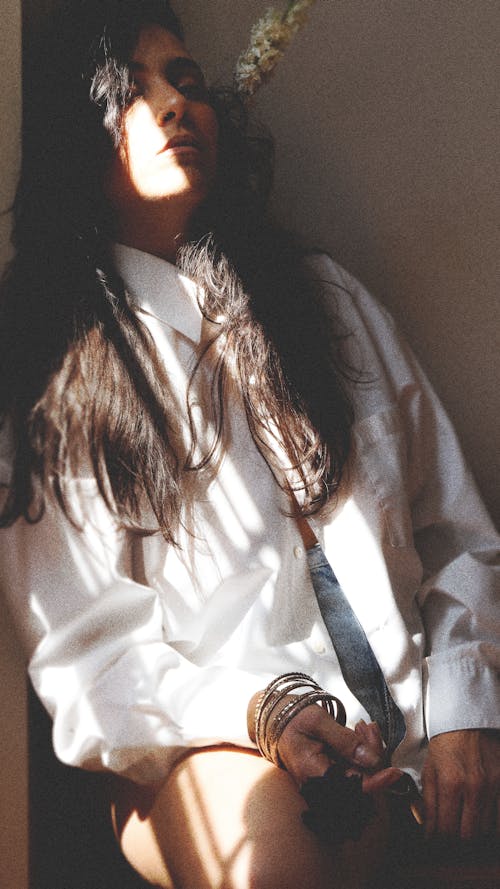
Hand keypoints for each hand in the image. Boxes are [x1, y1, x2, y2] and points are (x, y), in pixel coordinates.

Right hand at [248, 690, 402, 790]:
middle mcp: (319, 784)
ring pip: (358, 774)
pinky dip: (361, 751)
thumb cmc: (292, 717)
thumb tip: (373, 760)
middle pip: (359, 782)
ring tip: (366, 726)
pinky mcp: (328, 774)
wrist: (273, 718)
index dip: (377, 782)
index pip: (352, 788)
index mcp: (314, 773)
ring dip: (369, 751)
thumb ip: (345, 741)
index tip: (396, 771)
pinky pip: (351, 769)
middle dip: (373, 756)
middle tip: (371, 728)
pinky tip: (360, 732)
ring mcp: (324, 781)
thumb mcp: (318, 721)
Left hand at [422, 729, 499, 838]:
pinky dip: (490, 823)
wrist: (466, 722)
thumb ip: (429, 804)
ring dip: (473, 831)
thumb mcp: (429, 771)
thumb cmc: (444, 745)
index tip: (436, 837)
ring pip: (485, 830)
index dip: (439, 839)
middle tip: (450, 831)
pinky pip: (499, 818)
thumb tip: (429, 832)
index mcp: (450, 783)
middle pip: (468, 835)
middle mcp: (474, 787)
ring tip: (464, 822)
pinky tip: (479, 816)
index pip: (446, 829)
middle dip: (456, 839)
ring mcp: (492, 786)